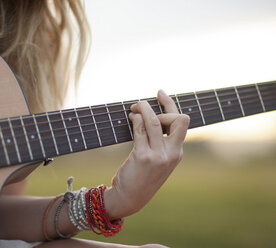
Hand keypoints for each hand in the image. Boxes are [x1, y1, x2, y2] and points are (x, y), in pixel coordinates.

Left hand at [105, 90, 189, 218]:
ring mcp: (158, 155)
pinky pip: (140, 129)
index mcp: (177, 152)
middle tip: (142, 106)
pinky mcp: (143, 157)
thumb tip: (148, 116)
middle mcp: (172, 153)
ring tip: (133, 108)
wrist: (130, 198)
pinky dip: (135, 119)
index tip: (159, 92)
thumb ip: (159, 142)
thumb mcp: (157, 160)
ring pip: (154, 121)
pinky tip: (131, 119)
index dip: (170, 103)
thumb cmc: (141, 176)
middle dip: (161, 106)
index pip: (181, 122)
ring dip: (143, 109)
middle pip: (178, 119)